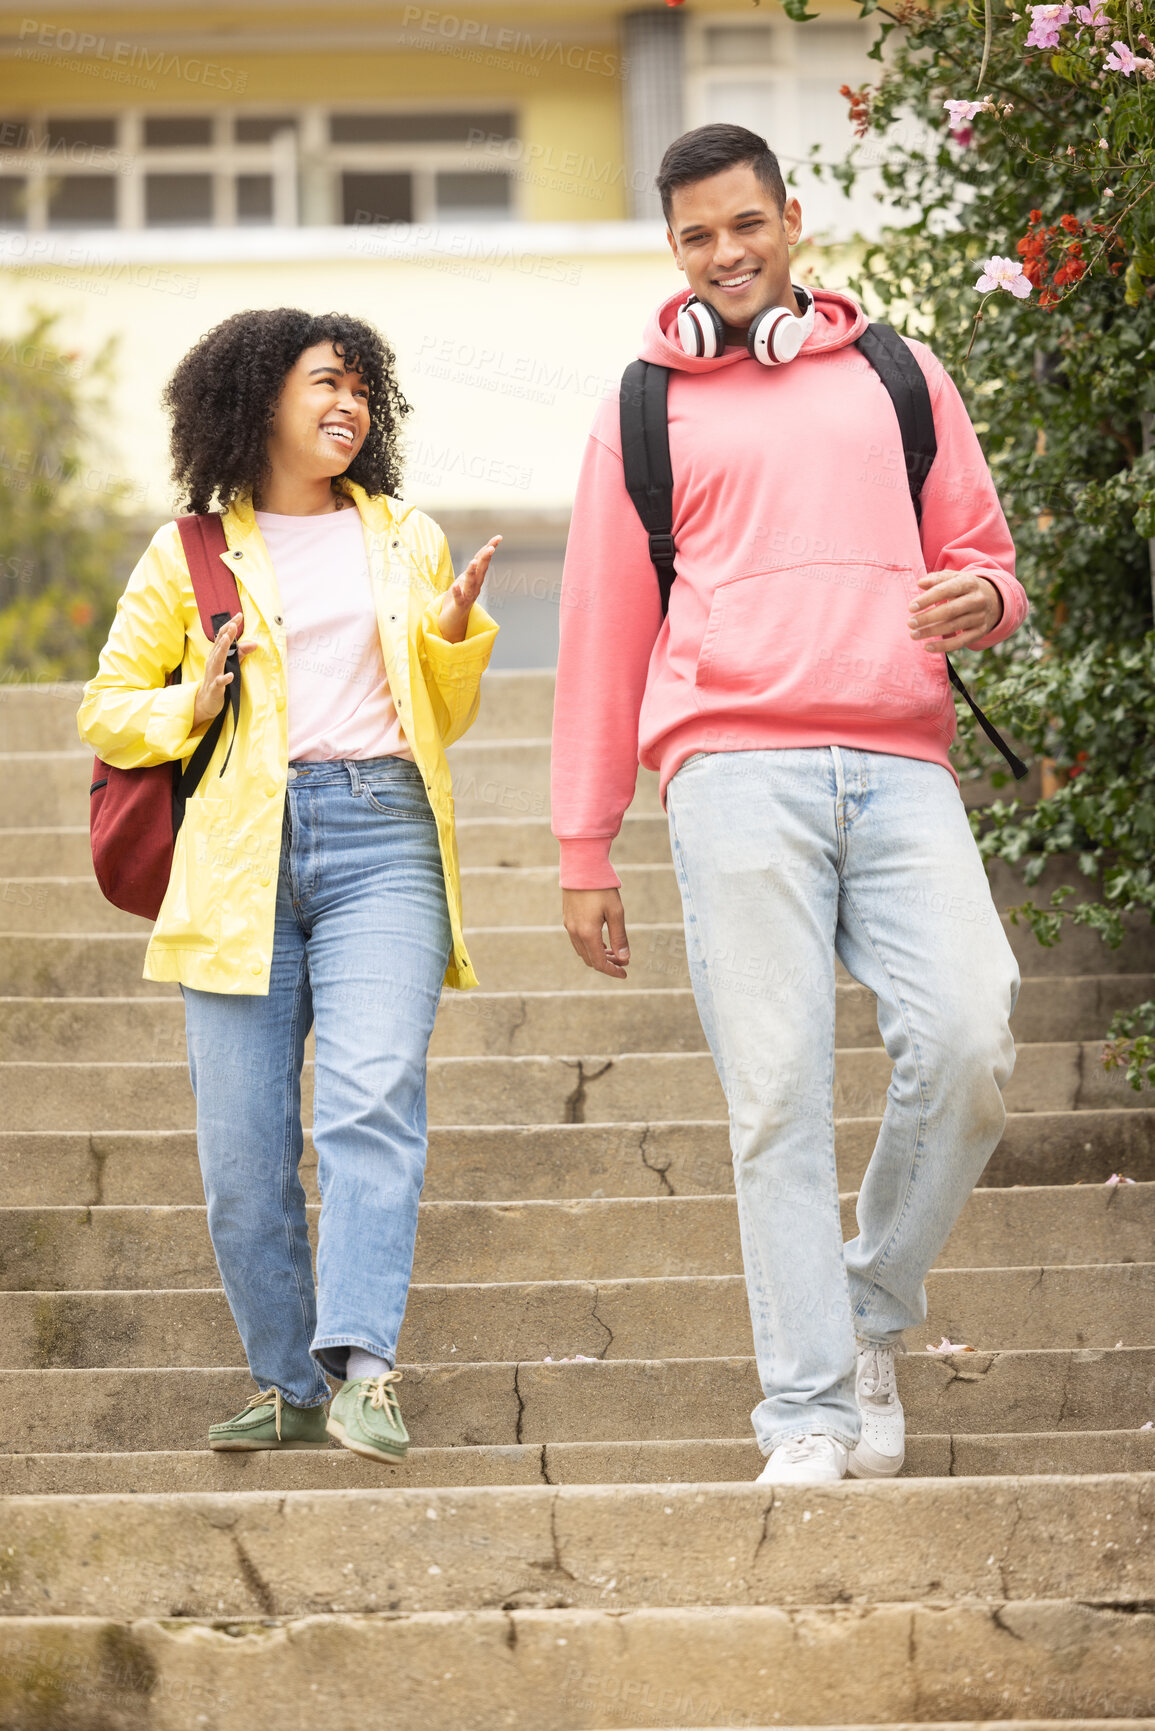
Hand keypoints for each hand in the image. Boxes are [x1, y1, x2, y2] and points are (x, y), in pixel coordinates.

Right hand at [192, 612, 258, 729]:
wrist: (205, 701)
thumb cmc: (218, 681)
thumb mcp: (231, 665)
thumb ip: (241, 654)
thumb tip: (255, 643)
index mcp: (217, 655)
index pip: (223, 637)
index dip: (230, 626)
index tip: (239, 615)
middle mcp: (213, 662)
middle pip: (219, 645)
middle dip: (227, 633)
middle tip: (234, 623)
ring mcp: (212, 674)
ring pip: (217, 660)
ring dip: (222, 649)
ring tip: (228, 639)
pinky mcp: (215, 688)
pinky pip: (219, 682)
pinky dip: (224, 678)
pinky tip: (231, 675)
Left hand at [438, 535, 501, 643]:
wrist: (452, 621)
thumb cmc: (458, 599)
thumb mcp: (464, 580)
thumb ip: (471, 570)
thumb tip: (478, 557)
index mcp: (476, 579)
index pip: (483, 561)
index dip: (490, 548)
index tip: (499, 537)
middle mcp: (475, 587)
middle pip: (481, 570)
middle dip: (485, 559)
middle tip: (491, 548)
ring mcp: (468, 596)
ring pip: (471, 583)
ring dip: (472, 572)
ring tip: (473, 562)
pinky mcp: (458, 605)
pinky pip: (459, 598)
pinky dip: (459, 591)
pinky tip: (457, 585)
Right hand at [563, 887, 630, 978]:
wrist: (581, 867)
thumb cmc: (601, 888)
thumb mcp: (616, 912)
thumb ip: (619, 937)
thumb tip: (625, 959)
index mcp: (588, 933)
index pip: (600, 962)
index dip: (613, 971)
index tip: (624, 973)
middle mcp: (575, 933)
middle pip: (590, 960)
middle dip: (607, 964)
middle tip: (623, 962)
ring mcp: (569, 926)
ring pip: (583, 951)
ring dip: (598, 956)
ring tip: (614, 952)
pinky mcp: (567, 919)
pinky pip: (577, 941)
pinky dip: (590, 947)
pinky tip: (601, 942)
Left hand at [909, 571, 1003, 652]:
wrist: (994, 598)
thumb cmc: (964, 588)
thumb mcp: (954, 578)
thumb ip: (936, 579)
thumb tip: (920, 583)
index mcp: (968, 583)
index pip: (946, 590)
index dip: (927, 599)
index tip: (911, 607)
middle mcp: (976, 600)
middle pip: (950, 611)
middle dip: (928, 618)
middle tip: (910, 623)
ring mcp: (980, 617)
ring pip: (953, 626)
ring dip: (931, 632)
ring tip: (914, 634)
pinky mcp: (980, 631)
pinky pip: (960, 642)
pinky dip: (943, 646)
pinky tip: (927, 646)